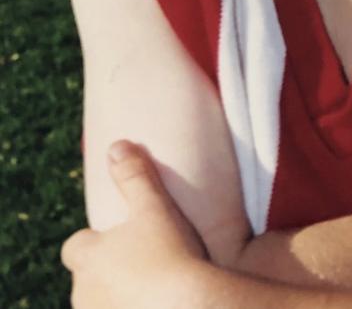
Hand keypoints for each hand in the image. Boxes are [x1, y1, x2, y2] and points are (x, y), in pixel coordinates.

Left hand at [62, 140, 208, 308]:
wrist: (189, 306)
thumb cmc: (170, 253)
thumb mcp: (154, 206)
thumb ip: (134, 175)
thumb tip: (117, 145)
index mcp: (88, 258)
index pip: (75, 247)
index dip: (92, 242)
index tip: (114, 238)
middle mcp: (85, 292)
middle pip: (86, 279)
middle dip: (105, 271)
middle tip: (140, 262)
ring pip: (99, 303)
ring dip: (117, 295)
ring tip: (150, 286)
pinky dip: (131, 308)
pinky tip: (156, 303)